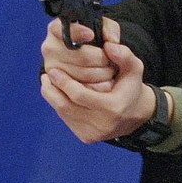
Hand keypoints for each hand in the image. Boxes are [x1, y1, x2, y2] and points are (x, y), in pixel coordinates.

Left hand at [40, 18, 155, 142]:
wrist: (135, 115)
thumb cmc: (131, 87)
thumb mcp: (134, 68)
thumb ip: (124, 54)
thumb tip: (108, 45)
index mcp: (113, 108)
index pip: (80, 95)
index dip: (64, 82)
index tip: (53, 70)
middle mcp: (102, 125)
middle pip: (66, 106)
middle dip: (53, 89)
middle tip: (46, 75)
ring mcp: (92, 134)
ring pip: (63, 113)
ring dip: (52, 97)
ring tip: (47, 82)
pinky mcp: (86, 137)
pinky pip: (66, 119)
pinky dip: (59, 105)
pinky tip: (57, 93)